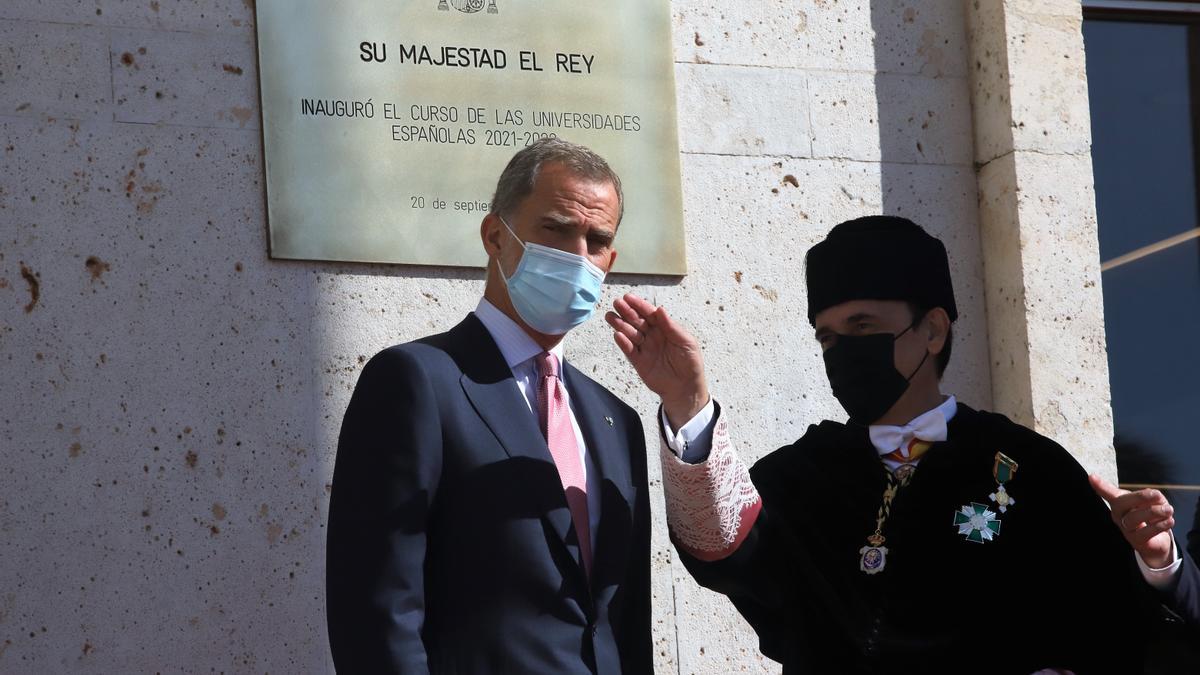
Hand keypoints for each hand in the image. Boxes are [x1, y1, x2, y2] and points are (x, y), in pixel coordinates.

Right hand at [604, 293, 707, 429]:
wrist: (686, 388)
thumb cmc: (690, 362)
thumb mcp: (685, 341)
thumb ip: (671, 326)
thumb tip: (659, 309)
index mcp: (664, 328)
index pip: (650, 313)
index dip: (639, 305)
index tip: (628, 297)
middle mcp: (652, 336)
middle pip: (637, 321)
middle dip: (627, 312)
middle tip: (616, 303)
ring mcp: (645, 348)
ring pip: (630, 334)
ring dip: (620, 325)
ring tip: (610, 317)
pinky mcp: (639, 362)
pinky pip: (629, 350)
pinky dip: (623, 343)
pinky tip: (617, 335)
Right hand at [1088, 474, 1175, 568]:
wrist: (1156, 542)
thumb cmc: (1150, 517)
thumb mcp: (1151, 502)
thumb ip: (1151, 496)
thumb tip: (1153, 494)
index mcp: (1120, 503)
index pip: (1108, 493)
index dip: (1100, 485)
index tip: (1091, 477)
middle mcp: (1119, 515)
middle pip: (1122, 503)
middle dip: (1140, 497)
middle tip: (1157, 495)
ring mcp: (1126, 529)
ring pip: (1134, 518)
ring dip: (1154, 512)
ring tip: (1168, 510)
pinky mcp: (1137, 541)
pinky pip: (1145, 532)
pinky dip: (1160, 525)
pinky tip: (1168, 521)